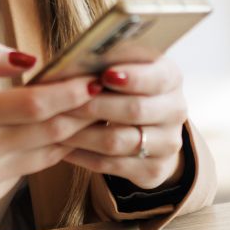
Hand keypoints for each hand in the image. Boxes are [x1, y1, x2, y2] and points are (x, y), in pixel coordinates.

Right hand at [0, 43, 98, 214]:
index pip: (32, 105)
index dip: (68, 93)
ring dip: (72, 132)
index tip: (91, 80)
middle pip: (49, 131)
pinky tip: (57, 132)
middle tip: (106, 93)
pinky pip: (30, 168)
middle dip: (82, 112)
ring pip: (47, 153)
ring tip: (92, 110)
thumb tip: (30, 58)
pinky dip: (47, 149)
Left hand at [61, 57, 188, 190]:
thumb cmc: (123, 86)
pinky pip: (112, 165)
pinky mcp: (154, 170)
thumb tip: (76, 59)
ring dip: (82, 134)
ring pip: (119, 141)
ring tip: (54, 126)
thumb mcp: (124, 67)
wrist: (148, 127)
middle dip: (94, 106)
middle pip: (135, 111)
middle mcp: (175, 111)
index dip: (132, 78)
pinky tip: (62, 147)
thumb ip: (107, 62)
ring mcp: (167, 143)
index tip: (104, 75)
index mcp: (170, 78)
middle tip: (62, 103)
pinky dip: (83, 156)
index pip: (156, 78)